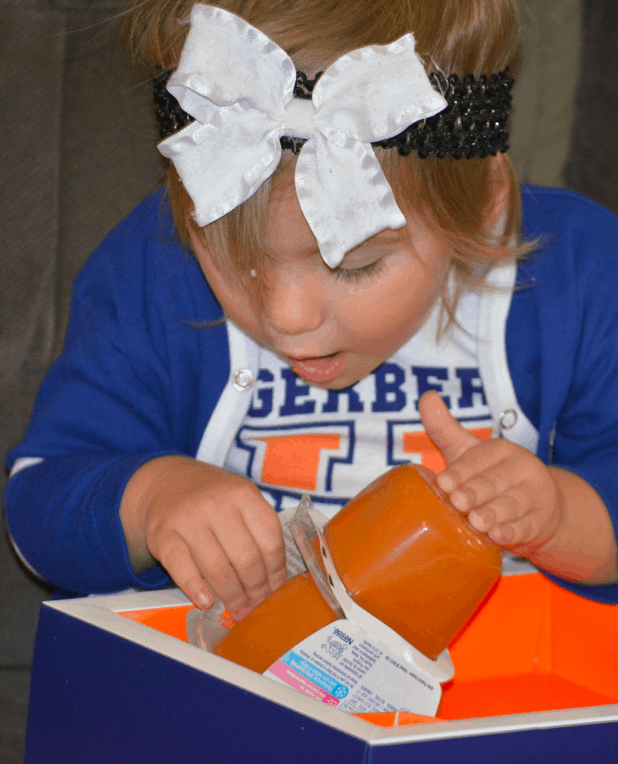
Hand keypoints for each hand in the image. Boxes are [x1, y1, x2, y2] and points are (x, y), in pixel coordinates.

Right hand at [121, 456, 286, 612]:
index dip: (276, 571)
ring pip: (218, 569)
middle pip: (246, 558)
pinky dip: (196, 589)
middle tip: (257, 605)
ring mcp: (188, 519)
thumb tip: (276, 580)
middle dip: (255, 589)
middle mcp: (217, 504)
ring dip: (232, 596)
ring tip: (238, 610)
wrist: (168, 483)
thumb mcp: (241, 501)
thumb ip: (259, 532)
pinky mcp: (163, 535)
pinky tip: (206, 603)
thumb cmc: (213, 498)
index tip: (276, 590)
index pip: (270, 541)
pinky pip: (182, 569)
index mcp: (244, 494)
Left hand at [419, 391, 562, 556]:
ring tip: (477, 522)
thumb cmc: (490, 476)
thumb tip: (427, 396)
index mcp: (501, 450)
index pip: (479, 459)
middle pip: (494, 482)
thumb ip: (444, 427)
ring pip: (511, 505)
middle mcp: (521, 469)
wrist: (537, 504)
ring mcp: (534, 495)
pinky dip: (512, 533)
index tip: (443, 483)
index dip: (460, 472)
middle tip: (458, 502)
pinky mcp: (541, 521)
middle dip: (475, 492)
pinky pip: (526, 527)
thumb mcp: (468, 451)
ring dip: (493, 514)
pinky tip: (498, 537)